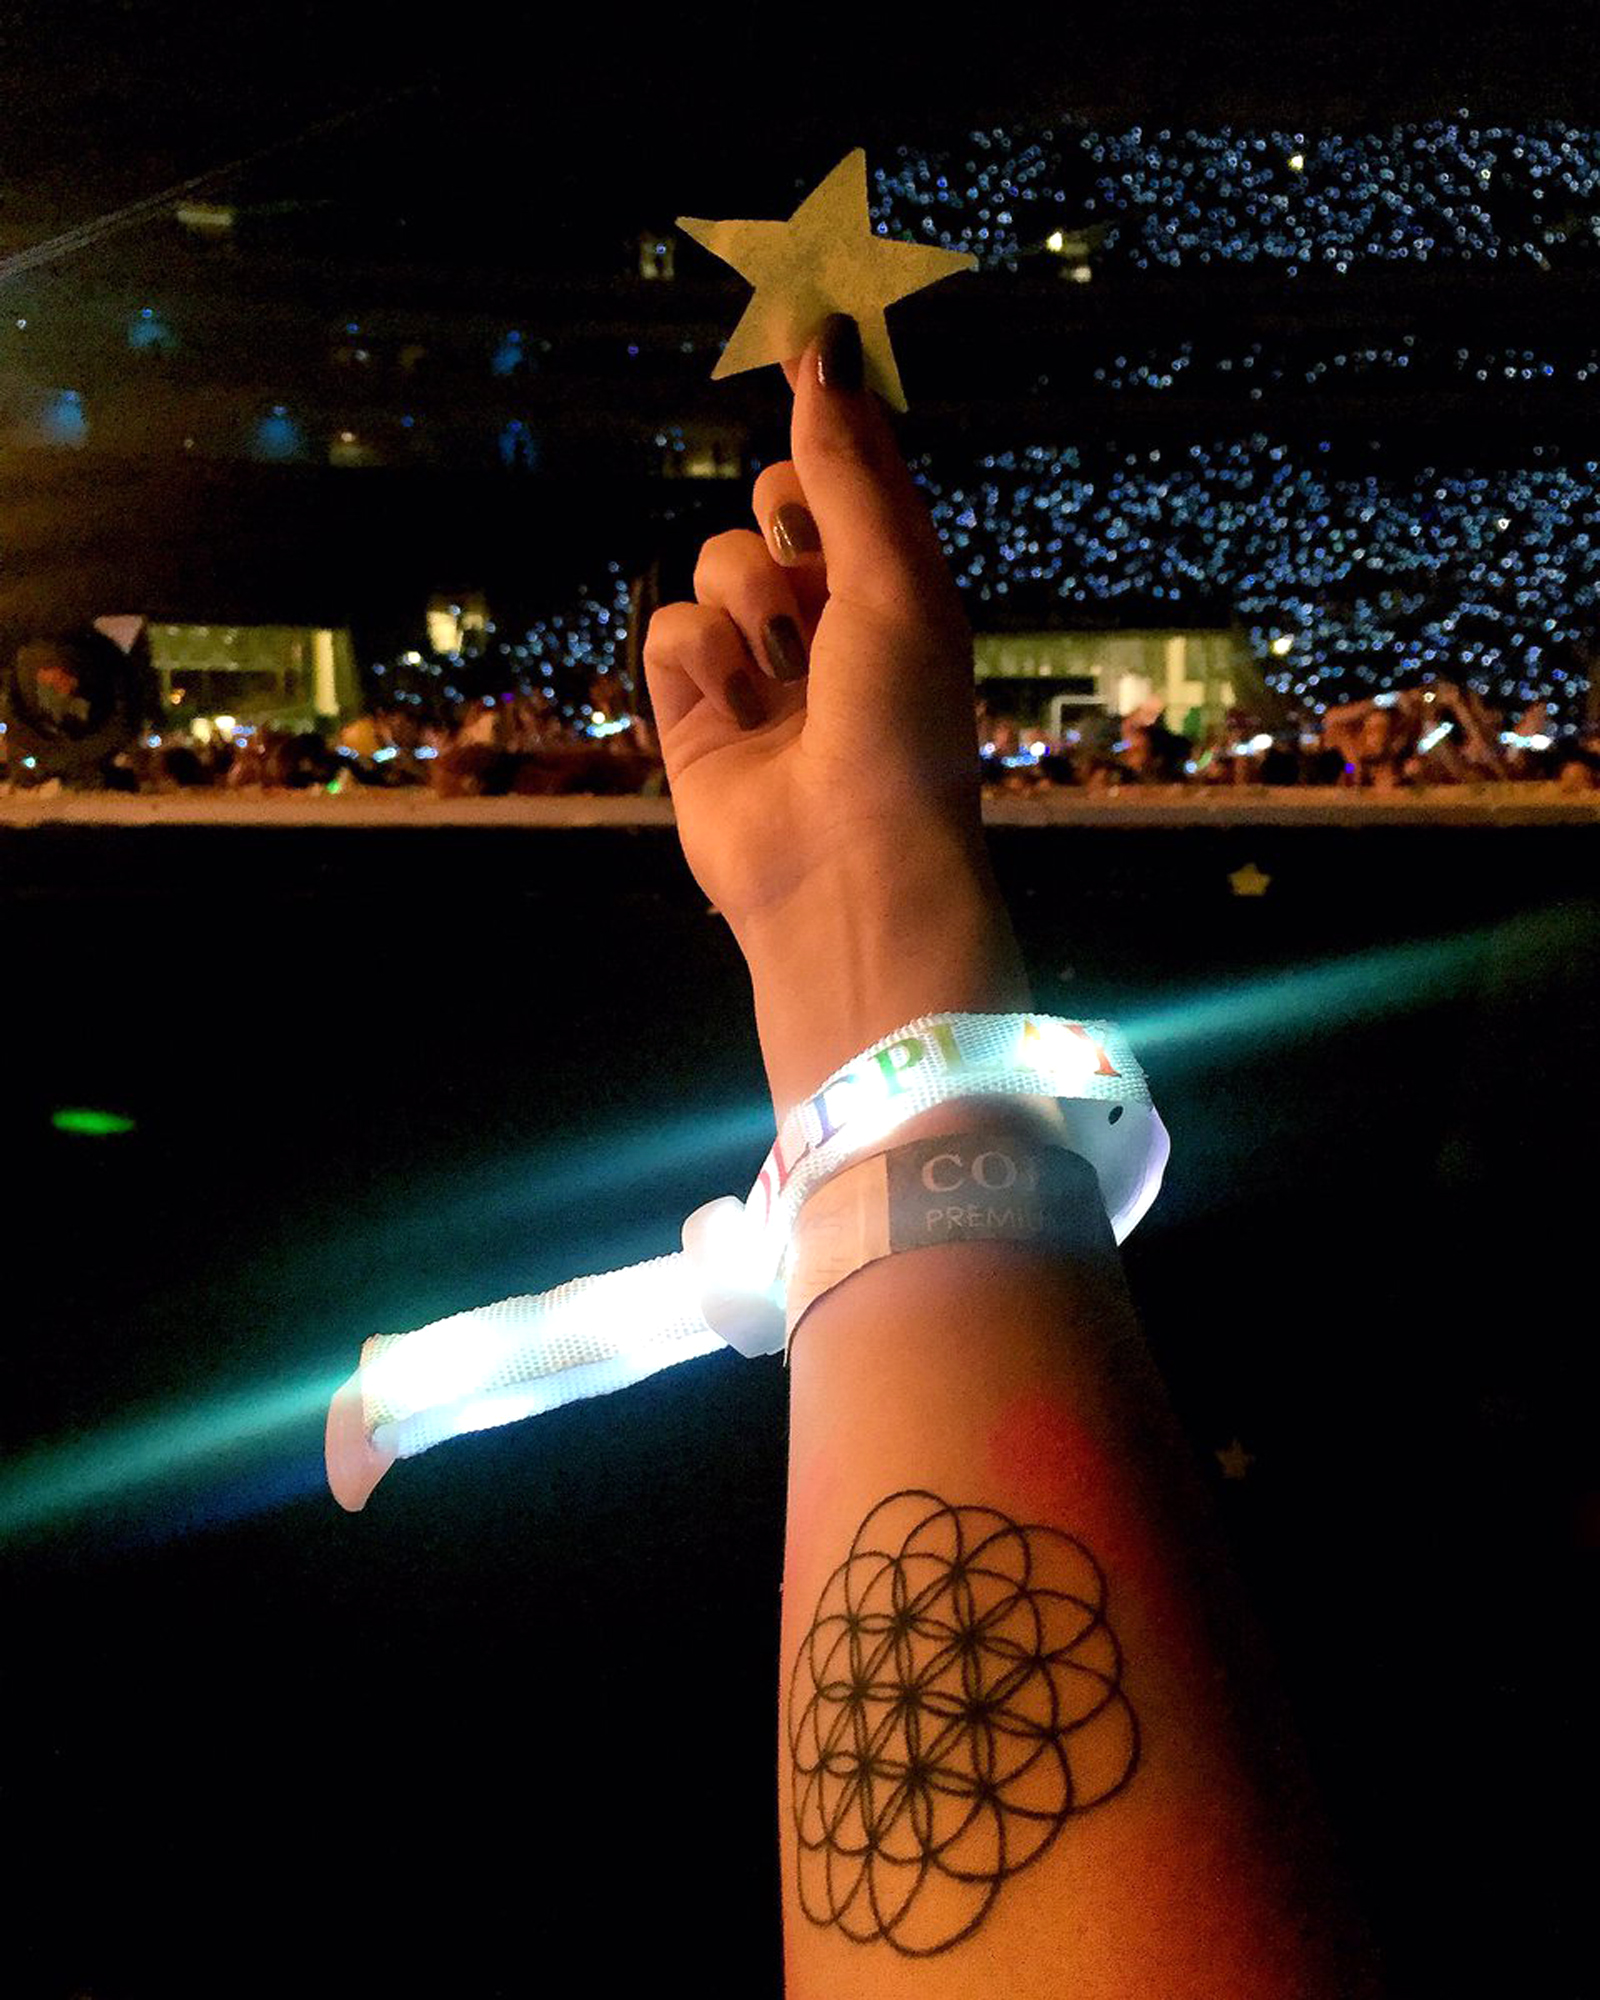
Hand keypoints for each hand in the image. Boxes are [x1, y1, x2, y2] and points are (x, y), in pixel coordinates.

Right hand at [641, 314, 993, 957]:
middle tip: (810, 565)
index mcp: (898, 582)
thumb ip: (848, 469)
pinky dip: (698, 658)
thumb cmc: (901, 726)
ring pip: (717, 563)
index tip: (803, 332)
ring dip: (746, 603)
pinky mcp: (695, 712)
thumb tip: (825, 349)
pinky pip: (670, 629)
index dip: (830, 409)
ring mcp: (759, 665)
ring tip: (783, 671)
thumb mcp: (893, 579)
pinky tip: (736, 706)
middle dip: (783, 523)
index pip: (855, 469)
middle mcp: (829, 617)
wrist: (847, 868)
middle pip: (774, 503)